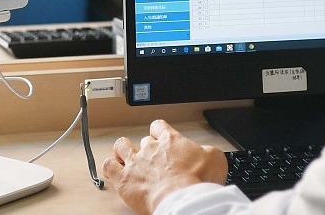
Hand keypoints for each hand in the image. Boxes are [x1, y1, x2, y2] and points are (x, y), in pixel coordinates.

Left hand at [103, 119, 228, 214]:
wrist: (180, 197)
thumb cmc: (197, 180)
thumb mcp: (215, 158)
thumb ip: (208, 151)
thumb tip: (207, 152)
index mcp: (171, 140)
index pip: (159, 126)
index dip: (158, 131)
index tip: (161, 137)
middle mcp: (150, 148)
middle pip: (143, 140)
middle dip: (146, 148)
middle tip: (151, 159)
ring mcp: (135, 162)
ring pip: (121, 146)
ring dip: (123, 150)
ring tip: (126, 157)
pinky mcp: (123, 178)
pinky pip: (109, 166)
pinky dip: (110, 166)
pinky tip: (114, 170)